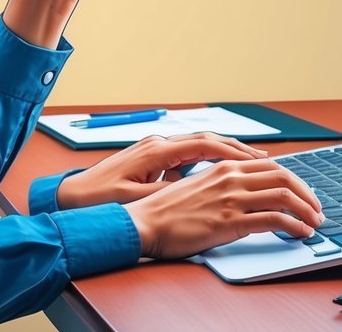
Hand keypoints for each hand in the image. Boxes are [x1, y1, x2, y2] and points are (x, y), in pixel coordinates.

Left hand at [56, 133, 270, 208]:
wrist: (72, 197)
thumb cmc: (99, 201)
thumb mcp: (135, 200)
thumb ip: (166, 193)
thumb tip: (194, 192)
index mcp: (157, 152)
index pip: (205, 145)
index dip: (235, 152)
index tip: (261, 161)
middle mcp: (158, 145)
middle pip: (208, 141)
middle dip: (239, 150)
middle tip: (269, 162)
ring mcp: (155, 150)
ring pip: (200, 146)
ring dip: (227, 153)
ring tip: (254, 166)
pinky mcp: (152, 159)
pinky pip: (189, 155)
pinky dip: (209, 161)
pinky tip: (222, 172)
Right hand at [123, 158, 323, 259]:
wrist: (145, 223)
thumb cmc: (166, 210)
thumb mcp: (198, 187)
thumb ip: (222, 185)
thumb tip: (244, 193)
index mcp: (224, 167)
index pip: (271, 166)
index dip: (294, 180)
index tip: (304, 193)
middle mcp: (231, 177)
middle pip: (284, 176)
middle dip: (308, 193)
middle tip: (317, 209)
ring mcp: (232, 198)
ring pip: (285, 195)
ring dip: (307, 210)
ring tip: (315, 223)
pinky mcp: (230, 221)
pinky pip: (274, 220)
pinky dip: (295, 226)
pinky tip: (300, 233)